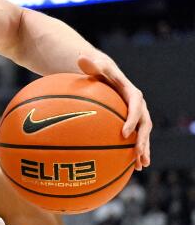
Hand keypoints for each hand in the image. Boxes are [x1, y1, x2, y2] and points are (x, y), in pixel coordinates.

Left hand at [78, 55, 151, 170]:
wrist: (103, 74)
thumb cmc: (96, 69)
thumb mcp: (94, 65)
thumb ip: (89, 64)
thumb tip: (81, 57)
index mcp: (130, 91)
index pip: (135, 105)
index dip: (132, 119)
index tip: (125, 133)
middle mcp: (137, 105)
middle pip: (144, 123)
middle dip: (143, 139)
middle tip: (138, 153)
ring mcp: (135, 115)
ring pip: (143, 134)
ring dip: (143, 149)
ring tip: (141, 165)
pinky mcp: (129, 122)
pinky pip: (134, 138)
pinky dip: (134, 151)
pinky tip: (131, 167)